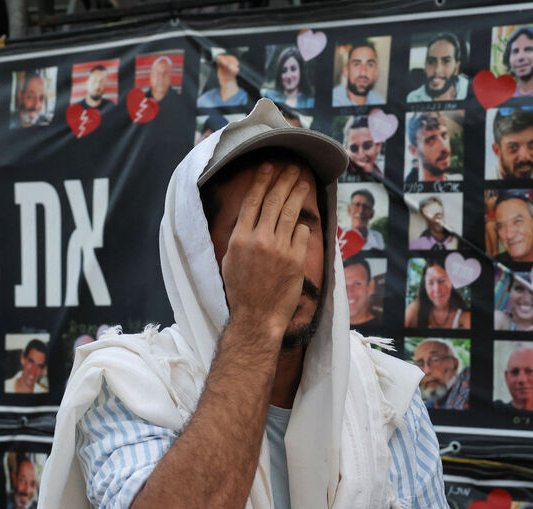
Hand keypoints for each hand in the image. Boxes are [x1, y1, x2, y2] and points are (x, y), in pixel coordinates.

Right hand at [220, 162, 313, 340]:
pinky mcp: (296, 259)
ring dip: (298, 194)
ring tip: (303, 182)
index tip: (268, 168)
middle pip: (274, 201)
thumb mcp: (230, 261)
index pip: (252, 201)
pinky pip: (302, 234)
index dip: (262, 181)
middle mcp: (259, 239)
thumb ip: (240, 237)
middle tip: (292, 168)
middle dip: (284, 181)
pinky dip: (302, 228)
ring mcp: (280, 248)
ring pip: (292, 213)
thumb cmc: (241, 292)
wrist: (257, 317)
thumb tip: (249, 218)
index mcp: (239, 238)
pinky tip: (303, 223)